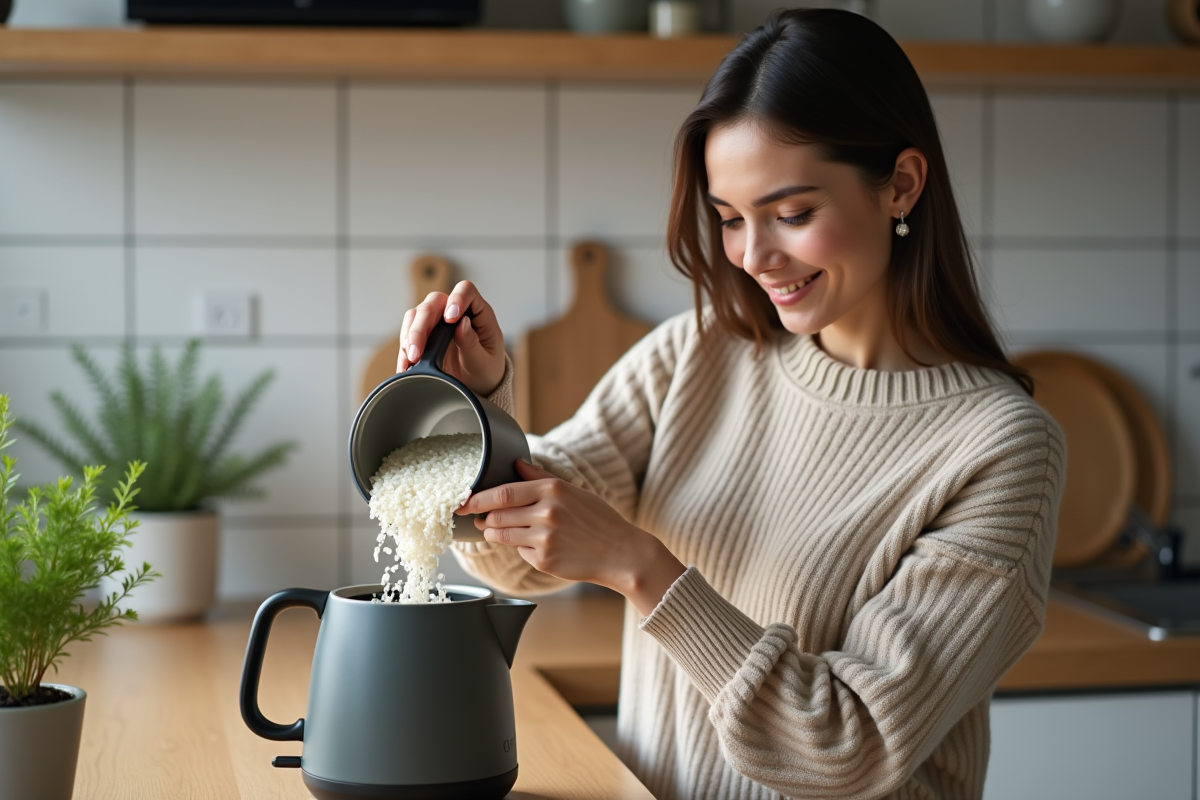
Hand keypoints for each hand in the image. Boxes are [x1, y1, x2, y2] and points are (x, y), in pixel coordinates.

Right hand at [398, 280, 506, 396]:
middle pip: (433, 303)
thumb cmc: (487, 371)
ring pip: (416, 315)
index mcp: (478, 313)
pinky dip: (404, 348)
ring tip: (411, 360)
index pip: (466, 291)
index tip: (449, 319)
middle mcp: (455, 312)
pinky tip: (406, 364)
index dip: (457, 299)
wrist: (478, 386)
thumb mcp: (484, 362)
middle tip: (417, 352)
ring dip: (409, 336)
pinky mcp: (425, 335)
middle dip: (421, 327)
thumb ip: (473, 344)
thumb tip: (462, 324)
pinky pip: (408, 333)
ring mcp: (438, 322)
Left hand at [457, 460, 685, 615]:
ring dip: (493, 532)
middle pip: (496, 515)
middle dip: (483, 517)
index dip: (477, 497)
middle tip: (479, 517)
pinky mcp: (544, 560)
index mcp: (552, 490)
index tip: (462, 500)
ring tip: (497, 530)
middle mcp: (546, 513)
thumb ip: (540, 478)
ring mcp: (544, 539)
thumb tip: (516, 464)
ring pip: (501, 535)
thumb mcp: (572, 491)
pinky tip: (533, 544)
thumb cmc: (598, 520)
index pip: (503, 492)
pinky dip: (519, 547)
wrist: (620, 552)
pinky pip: (518, 551)